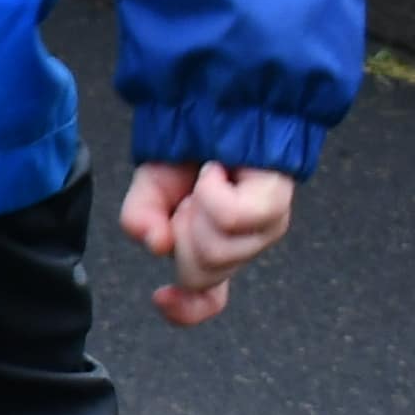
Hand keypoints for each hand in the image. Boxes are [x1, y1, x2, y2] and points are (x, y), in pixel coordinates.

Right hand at [119, 160, 293, 325]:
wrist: (220, 104)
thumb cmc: (191, 147)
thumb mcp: (150, 189)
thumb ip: (140, 219)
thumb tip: (154, 243)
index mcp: (211, 247)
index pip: (207, 297)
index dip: (188, 310)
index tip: (161, 296)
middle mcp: (243, 245)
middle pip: (200, 274)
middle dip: (179, 237)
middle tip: (184, 200)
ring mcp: (264, 229)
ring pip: (217, 250)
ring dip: (195, 209)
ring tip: (204, 179)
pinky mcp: (275, 206)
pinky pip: (231, 218)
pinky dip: (212, 191)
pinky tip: (216, 172)